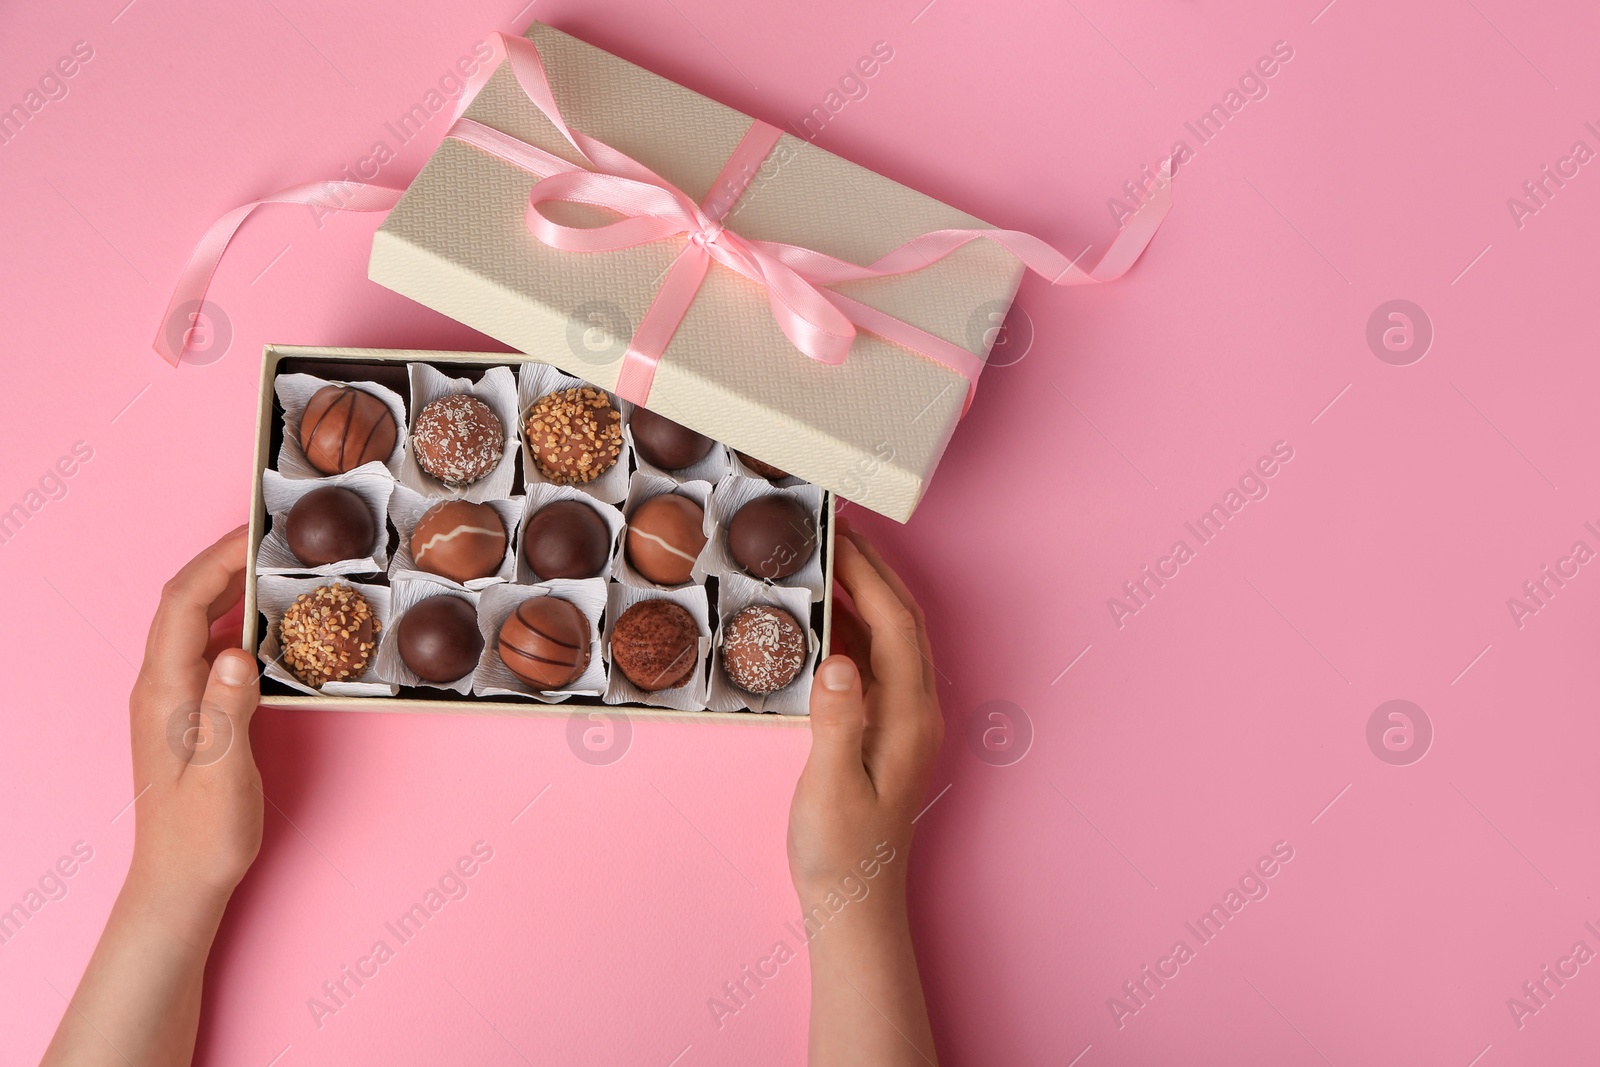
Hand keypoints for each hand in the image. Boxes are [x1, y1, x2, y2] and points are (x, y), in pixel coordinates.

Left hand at [127, 523, 262, 912]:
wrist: (181, 879)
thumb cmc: (202, 834)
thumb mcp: (222, 772)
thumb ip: (228, 709)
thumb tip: (238, 653)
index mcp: (163, 691)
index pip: (183, 603)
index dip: (216, 559)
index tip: (257, 533)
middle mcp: (159, 685)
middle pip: (186, 603)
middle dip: (226, 562)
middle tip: (277, 540)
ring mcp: (171, 698)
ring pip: (197, 623)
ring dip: (233, 590)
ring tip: (278, 571)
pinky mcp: (189, 712)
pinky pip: (209, 650)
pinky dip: (238, 625)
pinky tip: (270, 628)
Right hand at [788, 522, 942, 1066]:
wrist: (854, 904)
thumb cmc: (843, 853)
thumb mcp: (830, 786)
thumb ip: (836, 720)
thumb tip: (838, 661)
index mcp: (910, 717)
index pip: (896, 623)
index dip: (869, 572)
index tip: (838, 534)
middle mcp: (916, 711)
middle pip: (900, 620)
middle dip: (870, 569)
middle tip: (831, 530)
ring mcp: (903, 719)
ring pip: (889, 637)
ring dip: (860, 594)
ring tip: (822, 560)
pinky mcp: (884, 730)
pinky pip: (873, 662)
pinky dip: (849, 629)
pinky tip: (819, 620)